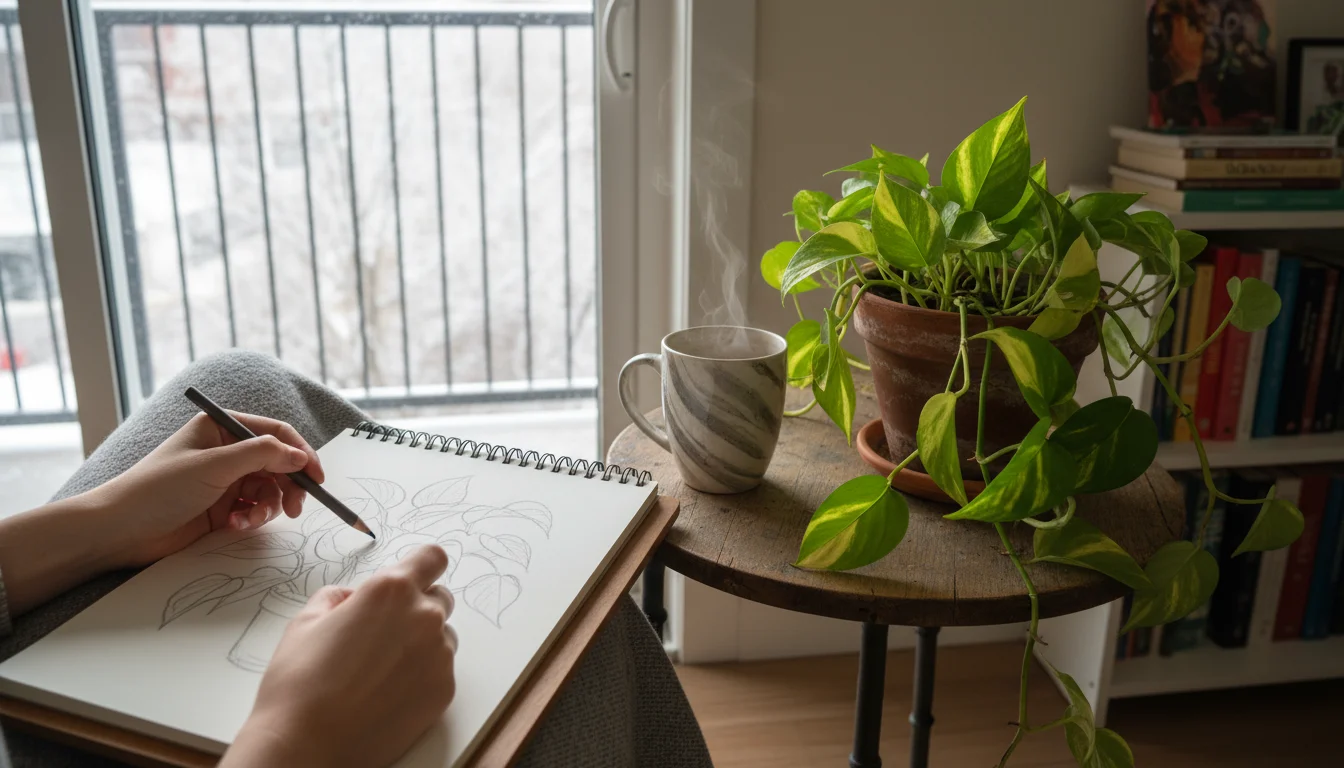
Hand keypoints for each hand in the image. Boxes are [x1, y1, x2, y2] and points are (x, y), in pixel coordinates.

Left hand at [100, 412, 323, 567]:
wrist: (120, 530)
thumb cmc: (158, 488)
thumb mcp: (213, 465)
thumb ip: (261, 455)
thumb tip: (300, 456)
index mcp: (221, 429)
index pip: (274, 433)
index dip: (300, 452)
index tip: (316, 476)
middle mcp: (226, 452)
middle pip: (278, 463)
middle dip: (289, 485)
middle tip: (298, 507)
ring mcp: (225, 481)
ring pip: (270, 490)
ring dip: (267, 507)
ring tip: (247, 520)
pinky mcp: (223, 508)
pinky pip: (255, 510)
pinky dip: (251, 519)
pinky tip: (233, 526)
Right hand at [223, 545, 457, 767]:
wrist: (306, 745)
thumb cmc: (299, 683)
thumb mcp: (306, 621)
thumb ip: (340, 597)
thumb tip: (354, 598)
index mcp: (391, 590)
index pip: (432, 558)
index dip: (422, 566)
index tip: (414, 575)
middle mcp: (424, 617)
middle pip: (439, 598)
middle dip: (417, 607)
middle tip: (383, 634)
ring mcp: (439, 655)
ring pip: (442, 636)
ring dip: (421, 642)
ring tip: (380, 670)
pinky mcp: (444, 690)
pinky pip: (440, 670)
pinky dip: (422, 675)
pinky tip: (387, 692)